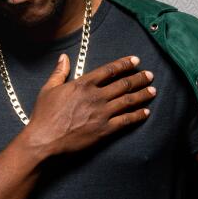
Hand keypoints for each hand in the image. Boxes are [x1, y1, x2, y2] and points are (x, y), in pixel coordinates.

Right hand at [19, 53, 156, 159]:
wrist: (45, 140)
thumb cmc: (44, 116)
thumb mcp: (48, 89)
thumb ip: (59, 72)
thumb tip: (63, 58)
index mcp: (83, 84)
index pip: (109, 70)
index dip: (124, 64)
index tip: (135, 60)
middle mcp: (96, 96)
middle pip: (123, 84)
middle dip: (139, 78)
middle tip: (150, 75)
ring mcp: (102, 113)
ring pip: (128, 101)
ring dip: (142, 95)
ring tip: (153, 91)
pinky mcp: (105, 130)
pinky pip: (126, 120)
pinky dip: (138, 115)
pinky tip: (146, 112)